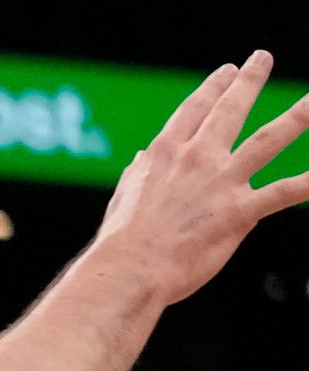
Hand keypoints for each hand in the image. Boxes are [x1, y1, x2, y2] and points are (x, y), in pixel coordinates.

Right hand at [94, 53, 308, 305]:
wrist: (129, 270)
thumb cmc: (121, 241)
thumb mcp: (124, 197)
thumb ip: (139, 173)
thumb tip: (140, 159)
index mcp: (165, 153)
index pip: (194, 109)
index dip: (213, 86)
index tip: (227, 71)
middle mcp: (197, 158)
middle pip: (230, 110)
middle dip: (249, 80)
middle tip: (262, 60)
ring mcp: (221, 182)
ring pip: (268, 140)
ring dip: (297, 117)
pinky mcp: (239, 212)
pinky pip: (283, 193)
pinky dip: (307, 183)